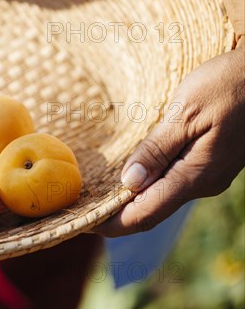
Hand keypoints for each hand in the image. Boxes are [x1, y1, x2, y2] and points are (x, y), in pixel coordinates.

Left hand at [95, 38, 244, 236]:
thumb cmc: (228, 85)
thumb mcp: (186, 112)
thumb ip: (157, 149)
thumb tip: (129, 183)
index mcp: (196, 175)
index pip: (146, 214)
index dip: (112, 223)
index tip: (82, 223)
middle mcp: (202, 183)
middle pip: (151, 210)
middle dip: (115, 214)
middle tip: (80, 209)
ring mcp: (207, 175)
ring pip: (161, 198)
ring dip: (129, 200)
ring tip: (95, 195)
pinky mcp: (208, 163)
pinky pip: (171, 183)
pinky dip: (145, 186)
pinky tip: (127, 177)